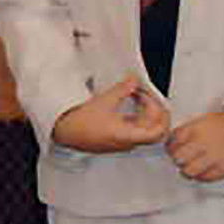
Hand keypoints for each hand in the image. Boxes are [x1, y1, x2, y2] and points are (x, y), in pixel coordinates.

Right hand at [49, 73, 171, 154]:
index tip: (152, 98)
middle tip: (146, 94)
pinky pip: (133, 128)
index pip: (158, 130)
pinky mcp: (116, 139)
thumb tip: (134, 81)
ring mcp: (123, 142)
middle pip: (153, 128)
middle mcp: (128, 142)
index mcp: (128, 136)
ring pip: (144, 128)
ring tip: (136, 95)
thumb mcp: (103, 101)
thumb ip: (123, 89)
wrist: (63, 132)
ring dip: (145, 111)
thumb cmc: (79, 124)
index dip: (160, 113)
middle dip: (154, 109)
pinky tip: (127, 104)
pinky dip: (135, 115)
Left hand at [164, 106, 223, 181]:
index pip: (171, 143)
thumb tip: (174, 144)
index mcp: (194, 129)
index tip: (175, 149)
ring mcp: (212, 157)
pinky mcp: (223, 168)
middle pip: (177, 158)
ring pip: (188, 171)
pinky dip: (201, 176)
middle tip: (184, 160)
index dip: (172, 148)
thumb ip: (188, 132)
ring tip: (193, 168)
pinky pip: (205, 178)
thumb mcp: (203, 121)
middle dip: (178, 160)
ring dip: (188, 171)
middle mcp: (201, 143)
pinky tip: (205, 171)